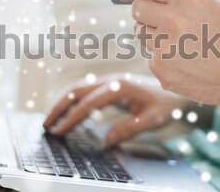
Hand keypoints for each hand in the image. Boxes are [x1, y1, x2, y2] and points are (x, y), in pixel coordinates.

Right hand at [43, 74, 183, 144]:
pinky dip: (72, 100)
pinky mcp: (109, 86)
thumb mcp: (152, 119)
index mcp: (120, 86)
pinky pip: (85, 91)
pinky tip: (66, 111)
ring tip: (50, 119)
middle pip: (77, 90)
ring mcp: (109, 81)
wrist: (174, 91)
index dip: (72, 118)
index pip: (89, 103)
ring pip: (78, 88)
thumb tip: (107, 139)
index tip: (59, 131)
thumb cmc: (165, 105)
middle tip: (45, 124)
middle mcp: (111, 80)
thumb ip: (130, 128)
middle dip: (59, 107)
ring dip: (62, 102)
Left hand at [117, 0, 219, 106]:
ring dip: (153, 33)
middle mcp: (174, 20)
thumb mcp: (212, 2)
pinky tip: (183, 59)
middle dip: (145, 11)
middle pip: (137, 9)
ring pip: (140, 32)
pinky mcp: (160, 69)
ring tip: (181, 41)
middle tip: (160, 17)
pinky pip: (149, 54)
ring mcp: (165, 47)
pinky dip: (160, 55)